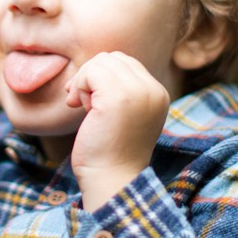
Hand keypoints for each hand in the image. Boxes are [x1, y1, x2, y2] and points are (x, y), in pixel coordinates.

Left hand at [66, 52, 168, 211]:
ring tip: (84, 108)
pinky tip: (81, 109)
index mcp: (158, 95)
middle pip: (112, 58)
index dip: (101, 75)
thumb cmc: (109, 152)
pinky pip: (92, 72)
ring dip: (85, 82)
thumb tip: (94, 66)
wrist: (110, 179)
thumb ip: (119, 90)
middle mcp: (153, 90)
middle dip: (91, 76)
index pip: (125, 62)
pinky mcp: (118, 97)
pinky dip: (80, 86)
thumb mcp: (123, 115)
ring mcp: (138, 92)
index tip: (88, 100)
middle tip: (80, 103)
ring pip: (101, 62)